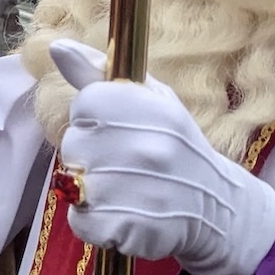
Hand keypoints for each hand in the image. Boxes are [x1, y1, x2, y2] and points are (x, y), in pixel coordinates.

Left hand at [49, 40, 274, 274]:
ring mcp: (137, 189)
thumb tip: (57, 46)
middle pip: (74, 146)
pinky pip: (80, 221)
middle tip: (123, 164)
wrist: (218, 206)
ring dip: (91, 191)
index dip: (95, 120)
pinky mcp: (129, 228)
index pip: (86, 105)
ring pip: (75, 184)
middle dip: (91, 156)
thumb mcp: (150, 98)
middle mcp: (144, 145)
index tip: (118, 130)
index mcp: (148, 106)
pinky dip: (92, 222)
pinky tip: (118, 214)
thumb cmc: (175, 144)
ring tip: (123, 190)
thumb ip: (98, 73)